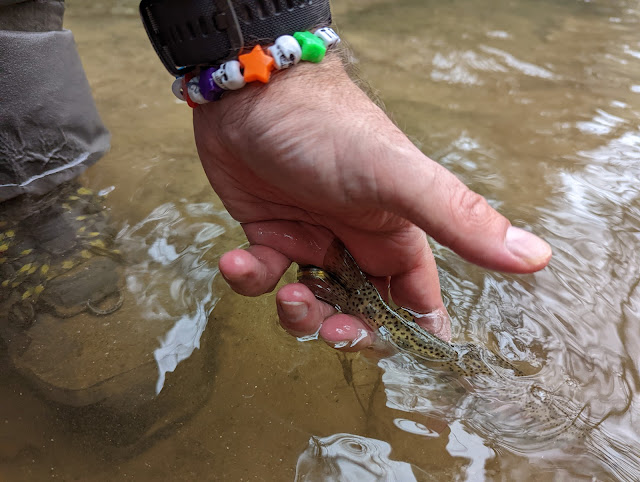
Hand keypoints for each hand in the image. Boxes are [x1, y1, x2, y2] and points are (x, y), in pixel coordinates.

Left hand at [193, 53, 550, 349]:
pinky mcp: (268, 233)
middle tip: (330, 328)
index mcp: (396, 236)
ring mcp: (310, 239)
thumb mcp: (395, 175)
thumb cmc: (328, 128)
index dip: (411, 336)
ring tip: (286, 291)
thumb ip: (457, 217)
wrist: (252, 91)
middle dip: (347, 332)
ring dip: (297, 313)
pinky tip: (237, 261)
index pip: (416, 301)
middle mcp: (355, 242)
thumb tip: (536, 257)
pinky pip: (263, 276)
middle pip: (361, 314)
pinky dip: (249, 278)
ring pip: (311, 303)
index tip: (394, 355)